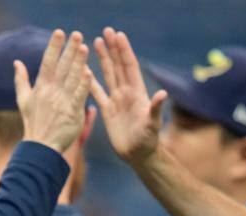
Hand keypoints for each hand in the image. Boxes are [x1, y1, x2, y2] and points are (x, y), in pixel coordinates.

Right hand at [14, 30, 91, 154]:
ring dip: (79, 62)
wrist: (41, 147)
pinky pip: (79, 96)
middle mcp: (51, 93)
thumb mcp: (23, 100)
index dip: (54, 47)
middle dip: (69, 50)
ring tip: (85, 47)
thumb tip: (17, 62)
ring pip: (72, 78)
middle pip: (62, 66)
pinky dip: (83, 84)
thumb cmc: (33, 123)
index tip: (59, 32)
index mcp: (40, 87)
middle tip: (77, 34)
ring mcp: (62, 102)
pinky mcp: (72, 112)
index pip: (48, 62)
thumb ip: (21, 80)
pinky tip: (89, 72)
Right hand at [91, 28, 167, 167]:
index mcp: (136, 93)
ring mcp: (117, 101)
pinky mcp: (108, 111)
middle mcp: (126, 93)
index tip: (118, 35)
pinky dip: (91, 82)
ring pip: (108, 75)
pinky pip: (98, 93)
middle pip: (118, 66)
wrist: (138, 155)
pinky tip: (83, 72)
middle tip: (106, 32)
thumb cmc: (148, 140)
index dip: (124, 51)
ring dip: (102, 59)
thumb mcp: (152, 124)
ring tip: (95, 43)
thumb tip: (162, 94)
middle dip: (113, 48)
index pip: (129, 67)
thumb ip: (155, 108)